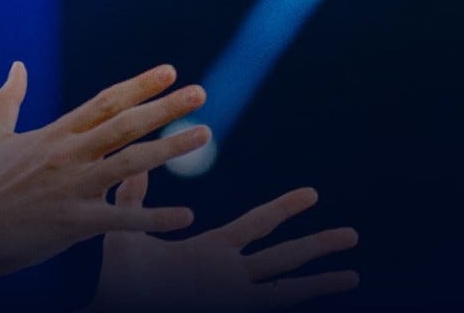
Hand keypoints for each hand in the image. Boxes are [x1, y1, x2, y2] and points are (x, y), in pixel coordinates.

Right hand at [0, 62, 209, 292]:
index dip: (139, 86)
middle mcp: (69, 154)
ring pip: (132, 162)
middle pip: (126, 124)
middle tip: (200, 92)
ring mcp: (73, 187)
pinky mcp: (75, 222)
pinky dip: (156, 218)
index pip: (105, 102)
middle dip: (166, 107)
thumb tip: (17, 64)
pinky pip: (123, 218)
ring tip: (204, 135)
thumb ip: (8, 98)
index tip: (169, 71)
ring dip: (172, 148)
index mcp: (55, 134)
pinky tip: (187, 216)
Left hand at [94, 172, 358, 310]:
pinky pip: (271, 303)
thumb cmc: (113, 270)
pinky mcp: (227, 308)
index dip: (284, 210)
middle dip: (318, 245)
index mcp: (210, 252)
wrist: (109, 294)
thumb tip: (138, 165)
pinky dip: (300, 299)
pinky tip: (329, 293)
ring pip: (286, 283)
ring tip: (354, 272)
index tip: (313, 194)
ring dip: (320, 279)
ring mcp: (229, 297)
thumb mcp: (130, 227)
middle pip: (284, 255)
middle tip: (353, 234)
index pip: (256, 226)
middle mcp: (228, 275)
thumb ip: (135, 199)